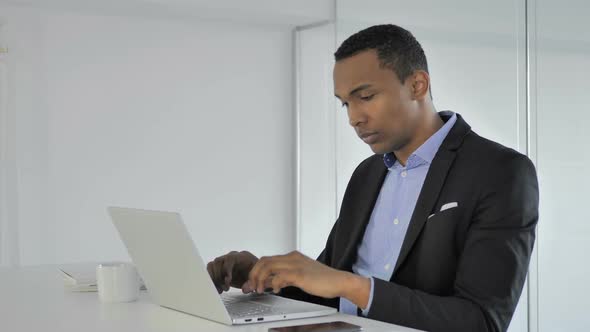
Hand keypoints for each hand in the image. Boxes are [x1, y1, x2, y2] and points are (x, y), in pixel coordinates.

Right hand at [206, 250, 257, 293]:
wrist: (254, 273)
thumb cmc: (256, 274)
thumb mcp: (256, 278)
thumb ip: (251, 283)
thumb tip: (244, 290)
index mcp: (240, 256)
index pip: (229, 259)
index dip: (226, 270)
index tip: (228, 281)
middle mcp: (230, 257)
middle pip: (218, 262)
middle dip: (219, 277)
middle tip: (225, 289)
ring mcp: (223, 261)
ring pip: (212, 266)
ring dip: (214, 279)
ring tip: (220, 290)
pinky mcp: (219, 268)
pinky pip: (210, 270)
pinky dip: (211, 280)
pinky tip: (217, 288)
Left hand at [245, 251, 362, 300]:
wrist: (339, 281)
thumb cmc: (322, 280)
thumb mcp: (300, 277)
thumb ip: (285, 277)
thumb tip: (270, 282)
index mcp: (292, 257)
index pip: (267, 259)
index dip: (256, 271)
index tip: (252, 282)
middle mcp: (292, 258)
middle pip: (264, 260)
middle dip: (254, 274)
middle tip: (252, 286)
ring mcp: (296, 264)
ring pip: (268, 266)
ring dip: (260, 278)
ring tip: (260, 289)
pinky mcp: (300, 274)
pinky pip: (279, 276)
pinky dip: (273, 283)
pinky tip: (276, 290)